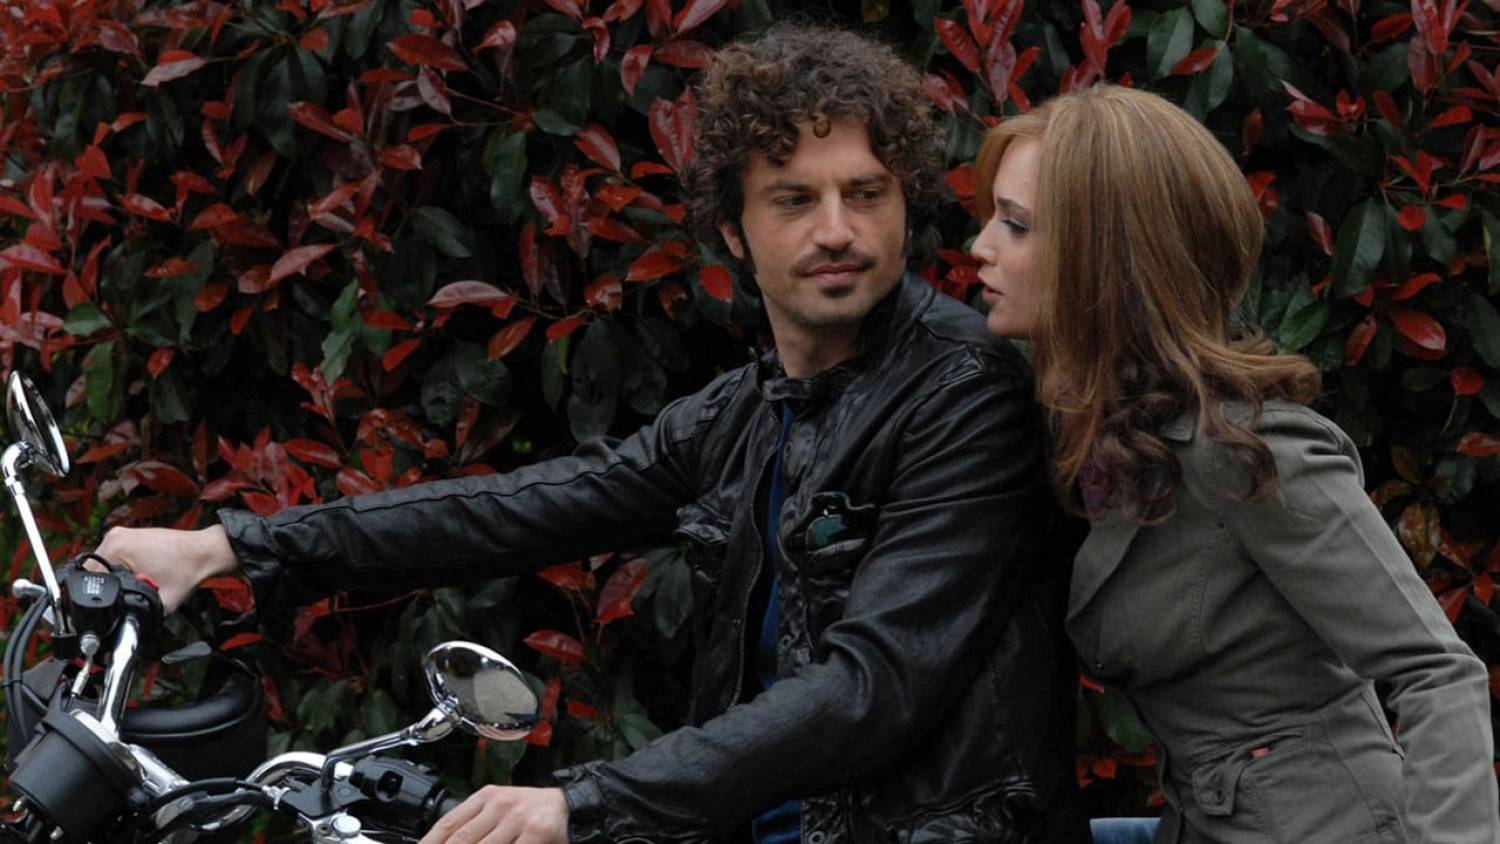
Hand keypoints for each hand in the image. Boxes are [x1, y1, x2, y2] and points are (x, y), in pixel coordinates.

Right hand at [94, 525, 237, 612]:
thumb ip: (138, 616)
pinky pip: (115, 557)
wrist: (205, 553)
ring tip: (137, 583)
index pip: (89, 578)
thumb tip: (123, 632)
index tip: (111, 604)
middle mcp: (115, 537)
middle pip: (95, 572)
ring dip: (115, 579)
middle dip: (109, 587)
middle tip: (130, 594)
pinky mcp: (130, 536)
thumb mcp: (160, 602)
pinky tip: (138, 575)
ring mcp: (122, 534)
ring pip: (104, 566)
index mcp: (116, 547)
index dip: (99, 596)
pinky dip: (121, 569)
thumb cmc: (188, 570)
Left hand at [419, 786, 567, 843]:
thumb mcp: (500, 808)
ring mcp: (517, 819)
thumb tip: (444, 842)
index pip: (448, 824)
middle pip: (460, 841)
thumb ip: (474, 823)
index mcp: (486, 797)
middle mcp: (499, 805)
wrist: (572, 808)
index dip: (429, 843)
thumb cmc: (532, 813)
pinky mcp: (535, 834)